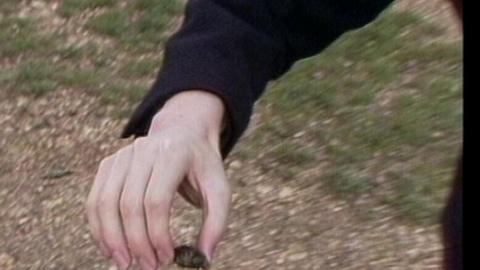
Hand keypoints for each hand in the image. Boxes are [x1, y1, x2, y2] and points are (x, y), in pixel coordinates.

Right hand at [86, 91, 230, 269]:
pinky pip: (95, 199)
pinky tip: (110, 248)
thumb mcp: (219, 188)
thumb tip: (204, 258)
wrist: (183, 133)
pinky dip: (98, 227)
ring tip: (125, 262)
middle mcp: (143, 151)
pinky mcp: (109, 163)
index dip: (158, 234)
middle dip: (136, 242)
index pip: (157, 200)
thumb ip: (217, 222)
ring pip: (105, 202)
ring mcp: (122, 156)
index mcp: (173, 154)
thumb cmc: (202, 165)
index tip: (167, 258)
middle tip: (148, 266)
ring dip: (111, 239)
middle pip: (129, 204)